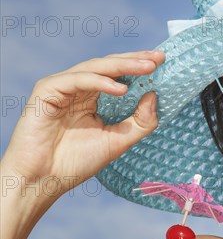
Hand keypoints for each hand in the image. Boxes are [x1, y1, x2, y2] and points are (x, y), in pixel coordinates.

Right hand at [1, 50, 165, 200]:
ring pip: (96, 67)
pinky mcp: (47, 91)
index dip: (139, 66)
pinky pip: (78, 80)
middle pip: (110, 66)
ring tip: (148, 68)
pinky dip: (100, 82)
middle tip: (158, 58)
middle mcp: (77, 88)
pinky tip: (121, 89)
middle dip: (136, 60)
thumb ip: (140, 121)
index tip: (163, 61)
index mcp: (92, 96)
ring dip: (124, 66)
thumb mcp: (119, 140)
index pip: (119, 74)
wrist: (43, 181)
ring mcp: (61, 87)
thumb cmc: (75, 162)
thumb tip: (155, 95)